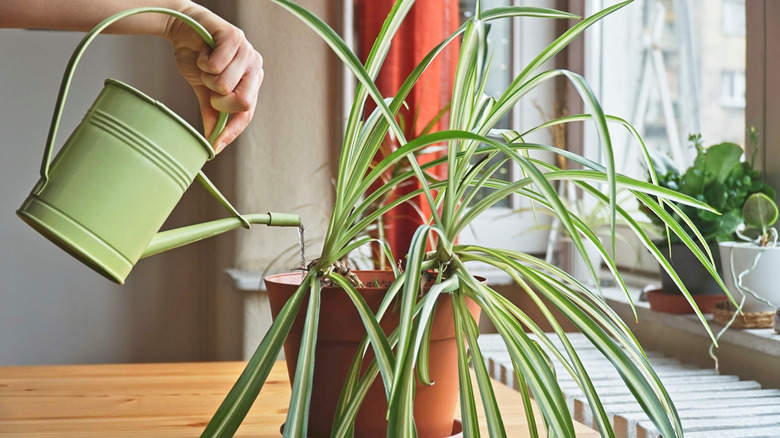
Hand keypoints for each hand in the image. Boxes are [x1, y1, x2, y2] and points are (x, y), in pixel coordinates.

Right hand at [164, 4, 262, 152]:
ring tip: (205, 65)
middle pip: (244, 102)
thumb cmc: (197, 57)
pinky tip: (204, 52)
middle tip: (210, 90)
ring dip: (207, 78)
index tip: (215, 146)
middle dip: (220, 102)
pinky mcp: (235, 37)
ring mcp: (247, 51)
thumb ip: (212, 113)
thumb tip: (212, 143)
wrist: (182, 28)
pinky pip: (217, 65)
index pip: (247, 114)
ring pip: (225, 84)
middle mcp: (254, 67)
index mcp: (251, 82)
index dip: (232, 131)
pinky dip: (204, 62)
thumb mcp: (204, 90)